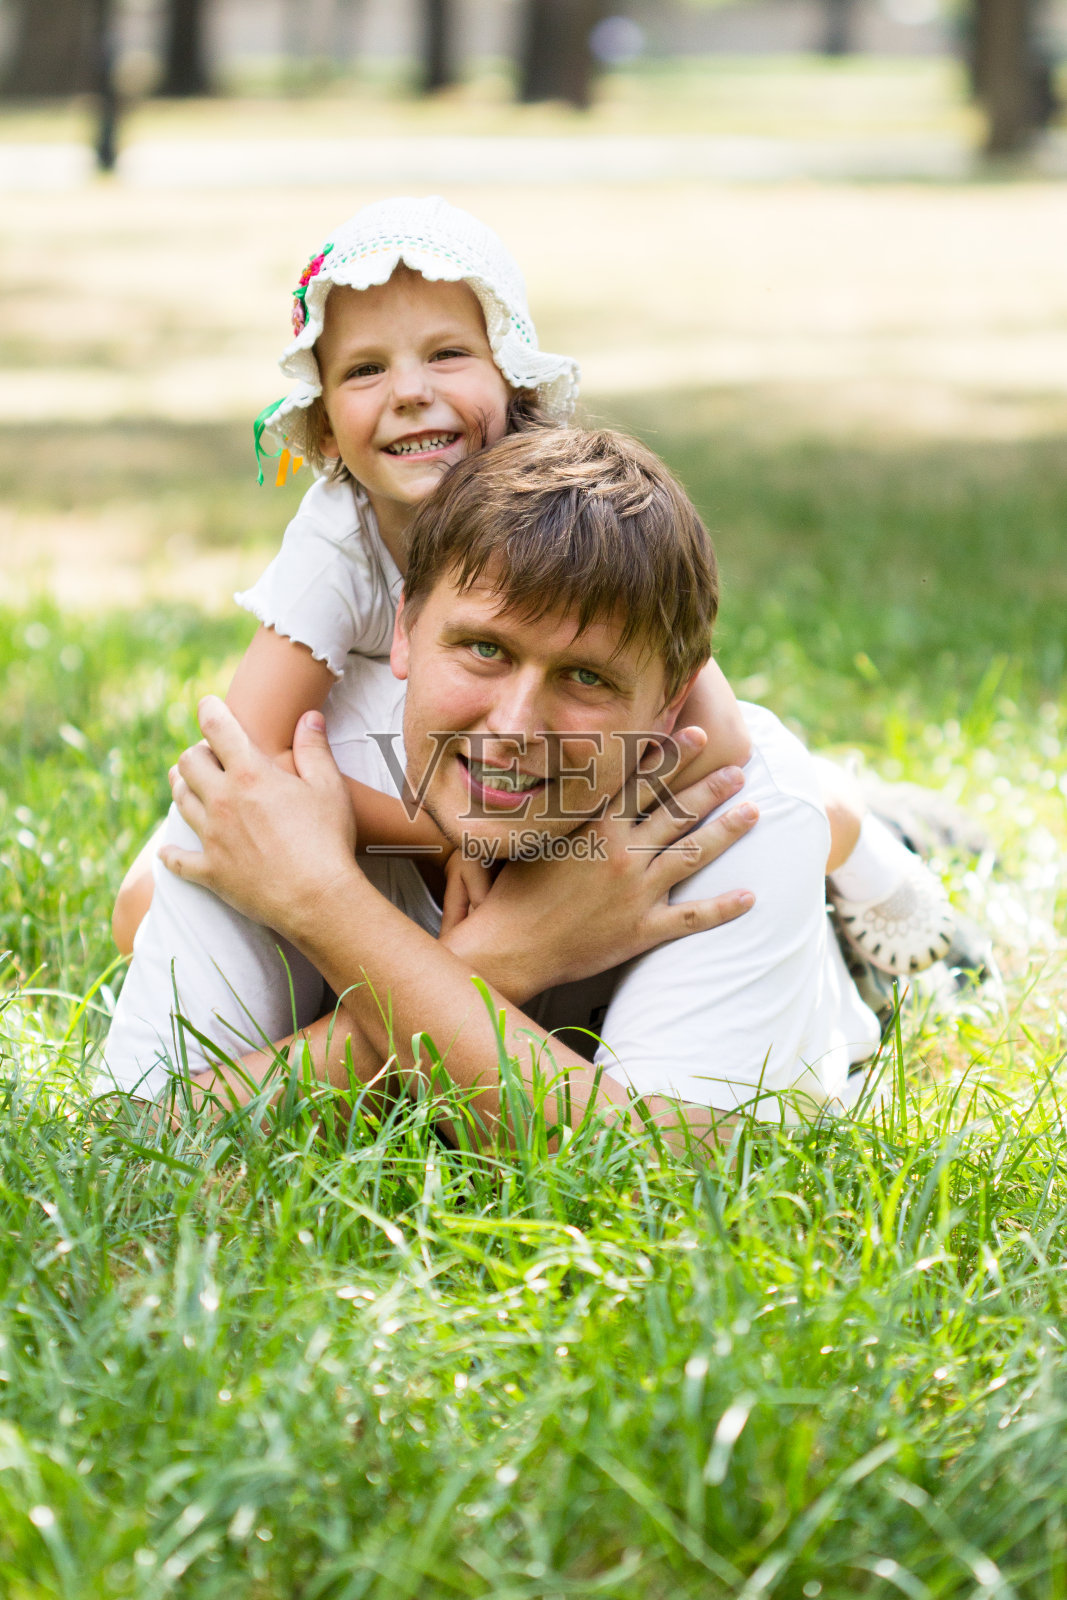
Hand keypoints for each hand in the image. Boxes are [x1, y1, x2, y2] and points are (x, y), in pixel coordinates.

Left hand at [160, 698, 358, 936]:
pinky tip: (166, 851)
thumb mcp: (329, 788)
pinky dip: (171, 854)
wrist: (318, 899)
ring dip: (182, 788)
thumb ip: (314, 749)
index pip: (218, 729)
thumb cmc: (328, 840)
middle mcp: (223, 801)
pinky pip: (178, 860)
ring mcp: (213, 838)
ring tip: (188, 785)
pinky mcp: (211, 871)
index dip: (210, 710)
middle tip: (208, 755)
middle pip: (188, 763)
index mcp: (250, 775)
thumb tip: (308, 718)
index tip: (208, 704)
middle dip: (196, 753)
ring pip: (180, 802)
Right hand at [443, 753, 757, 1002]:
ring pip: (693, 855)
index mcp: (597, 828)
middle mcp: (623, 854)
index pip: (644, 782)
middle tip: (739, 770)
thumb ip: (563, 806)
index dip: (674, 757)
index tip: (699, 735)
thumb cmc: (514, 890)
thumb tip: (573, 772)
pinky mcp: (642, 930)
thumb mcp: (537, 835)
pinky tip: (750, 896)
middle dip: (711, 788)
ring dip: (726, 831)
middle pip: (678, 813)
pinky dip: (723, 908)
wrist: (512, 947)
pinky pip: (692, 917)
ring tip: (753, 811)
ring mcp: (637, 893)